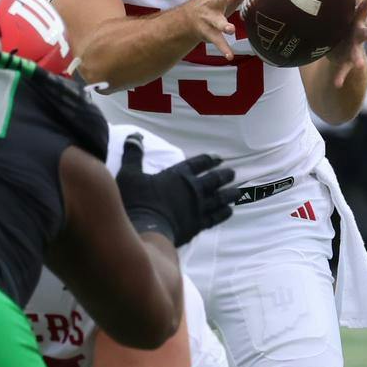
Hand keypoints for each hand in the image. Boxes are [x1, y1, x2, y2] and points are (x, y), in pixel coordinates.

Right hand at [115, 136, 236, 245]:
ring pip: (218, 199)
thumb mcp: (130, 174)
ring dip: (228, 194)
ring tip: (237, 191)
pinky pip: (215, 217)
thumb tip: (134, 135)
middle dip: (223, 175)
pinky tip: (229, 211)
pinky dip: (223, 213)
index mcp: (178, 175)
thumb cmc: (137, 202)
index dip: (209, 159)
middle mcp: (192, 190)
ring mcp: (197, 208)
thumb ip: (134, 154)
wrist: (146, 230)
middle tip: (232, 173)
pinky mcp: (197, 225)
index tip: (219, 158)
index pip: (197, 163)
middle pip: (213, 180)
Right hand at [178, 0, 246, 59]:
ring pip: (218, 22)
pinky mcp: (209, 33)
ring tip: (230, 29)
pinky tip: (229, 56)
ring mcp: (210, 19)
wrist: (188, 19)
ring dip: (224, 26)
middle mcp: (214, 4)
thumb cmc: (214, 2)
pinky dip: (224, 49)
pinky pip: (218, 42)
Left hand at [323, 0, 366, 88]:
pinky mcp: (346, 63)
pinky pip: (342, 71)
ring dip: (358, 59)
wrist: (338, 48)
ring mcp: (353, 50)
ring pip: (358, 54)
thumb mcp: (333, 8)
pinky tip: (337, 84)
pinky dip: (340, 77)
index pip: (363, 9)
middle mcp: (357, 34)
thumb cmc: (336, 22)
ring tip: (359, 65)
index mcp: (353, 20)